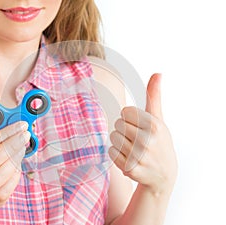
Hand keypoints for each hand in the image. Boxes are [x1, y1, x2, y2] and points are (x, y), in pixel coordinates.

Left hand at [109, 74, 177, 194]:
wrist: (163, 175)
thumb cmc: (160, 142)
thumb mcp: (159, 119)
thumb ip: (154, 96)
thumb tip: (157, 73)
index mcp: (155, 125)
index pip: (125, 112)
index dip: (129, 118)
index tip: (138, 126)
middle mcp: (148, 140)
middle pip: (117, 124)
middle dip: (123, 130)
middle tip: (135, 139)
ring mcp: (140, 156)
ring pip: (113, 138)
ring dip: (119, 142)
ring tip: (132, 149)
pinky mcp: (131, 169)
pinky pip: (111, 153)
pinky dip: (116, 154)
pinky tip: (128, 158)